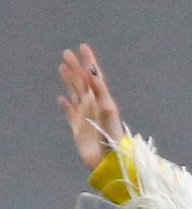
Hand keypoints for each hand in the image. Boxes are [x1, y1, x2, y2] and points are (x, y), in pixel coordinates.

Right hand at [58, 44, 123, 170]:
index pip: (94, 77)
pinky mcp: (77, 128)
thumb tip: (93, 73)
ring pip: (75, 93)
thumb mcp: (107, 112)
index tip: (84, 47)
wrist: (110, 160)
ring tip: (62, 67)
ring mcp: (84, 116)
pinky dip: (65, 105)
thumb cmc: (113, 137)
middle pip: (82, 82)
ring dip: (69, 80)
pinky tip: (61, 99)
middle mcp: (92, 106)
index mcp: (102, 100)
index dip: (89, 62)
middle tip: (67, 52)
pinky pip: (69, 113)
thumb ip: (100, 92)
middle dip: (75, 67)